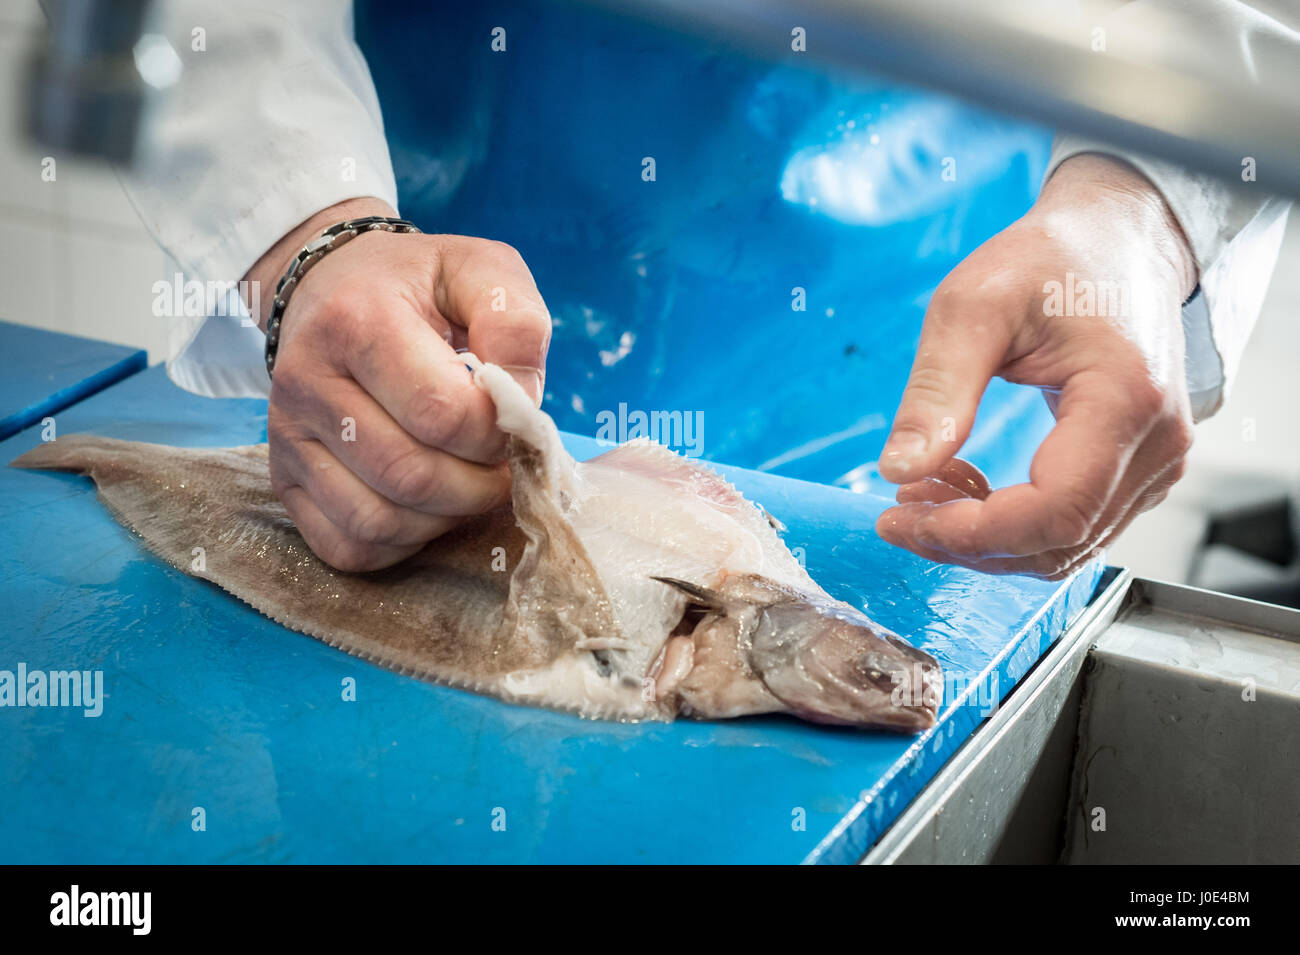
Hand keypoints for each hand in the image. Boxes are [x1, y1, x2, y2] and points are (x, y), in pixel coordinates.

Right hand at [245, 197, 550, 571]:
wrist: (331, 288)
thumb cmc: (417, 286)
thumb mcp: (478, 270)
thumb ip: (514, 323)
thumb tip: (519, 401)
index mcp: (356, 321)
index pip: (443, 413)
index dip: (497, 432)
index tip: (511, 418)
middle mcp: (308, 383)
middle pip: (412, 476)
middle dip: (479, 484)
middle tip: (500, 461)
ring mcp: (287, 439)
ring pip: (379, 522)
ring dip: (445, 517)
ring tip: (468, 480)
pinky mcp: (285, 481)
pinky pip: (349, 546)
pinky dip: (402, 542)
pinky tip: (426, 504)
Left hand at [876, 155, 1198, 578]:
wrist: (1117, 239)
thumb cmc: (1050, 260)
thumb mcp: (973, 307)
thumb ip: (937, 391)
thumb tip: (897, 471)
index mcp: (1126, 400)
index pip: (1055, 511)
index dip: (972, 533)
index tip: (899, 518)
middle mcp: (1157, 445)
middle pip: (1059, 543)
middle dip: (966, 543)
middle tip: (897, 513)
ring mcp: (1157, 463)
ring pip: (1067, 547)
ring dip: (985, 540)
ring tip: (923, 494)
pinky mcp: (1140, 470)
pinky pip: (1075, 526)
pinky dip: (1011, 525)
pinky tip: (964, 485)